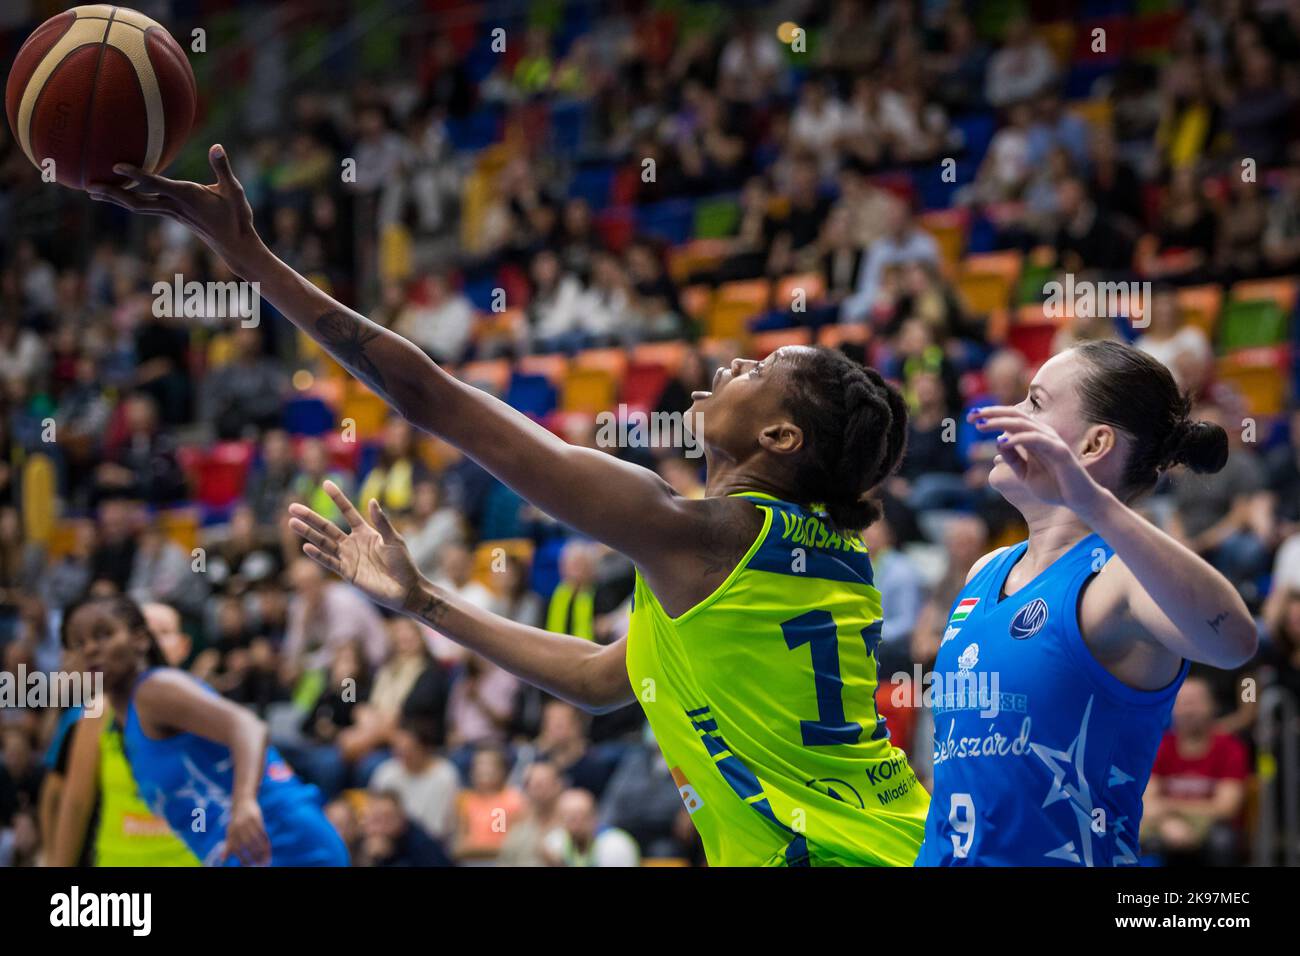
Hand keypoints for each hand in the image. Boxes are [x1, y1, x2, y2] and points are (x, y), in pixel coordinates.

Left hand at [86, 144, 266, 278]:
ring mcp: (171, 213)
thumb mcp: (234, 191)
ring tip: (92, 191)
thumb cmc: (237, 217)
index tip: (116, 166)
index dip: (136, 176)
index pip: (156, 185)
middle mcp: (174, 206)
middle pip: (136, 200)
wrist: (235, 245)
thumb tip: (217, 146)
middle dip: (112, 193)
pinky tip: (117, 195)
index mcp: (187, 196)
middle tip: (88, 185)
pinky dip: (127, 200)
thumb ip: (222, 168)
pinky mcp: (172, 215)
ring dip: (114, 198)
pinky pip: (144, 206)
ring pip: (137, 205)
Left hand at [224, 797, 269, 865]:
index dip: (243, 858)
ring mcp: (248, 823)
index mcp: (231, 833)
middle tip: (259, 865)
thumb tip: (222, 860)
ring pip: (257, 840)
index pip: (237, 849)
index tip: (249, 866)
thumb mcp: (230, 832)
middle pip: (248, 846)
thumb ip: (228, 846)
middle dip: (254, 856)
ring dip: (262, 851)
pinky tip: (268, 849)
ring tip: (265, 860)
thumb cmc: (236, 820)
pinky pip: (263, 833)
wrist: (243, 802)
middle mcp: (238, 828)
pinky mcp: (257, 819)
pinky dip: (266, 842)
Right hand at [288, 481, 422, 613]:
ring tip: (292, 522)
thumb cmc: (403, 563)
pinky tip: (306, 547)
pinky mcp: (347, 573)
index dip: (337, 498)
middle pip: (328, 527)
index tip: (326, 483)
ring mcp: (348, 557)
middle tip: (292, 507)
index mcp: (365, 531)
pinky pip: (330, 562)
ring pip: (324, 543)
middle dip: (311, 517)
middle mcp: (353, 543)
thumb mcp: (393, 539)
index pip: (347, 511)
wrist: (405, 588)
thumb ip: (381, 522)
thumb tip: (371, 500)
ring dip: (308, 533)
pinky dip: (318, 555)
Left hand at [969, 405, 1108, 514]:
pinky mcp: (1060, 450)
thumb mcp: (1025, 473)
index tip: (971, 418)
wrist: (1078, 500)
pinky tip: (1003, 442)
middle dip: (992, 414)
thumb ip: (1013, 458)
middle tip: (971, 416)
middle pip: (1015, 416)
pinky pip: (1036, 440)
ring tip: (982, 425)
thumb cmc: (1053, 486)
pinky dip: (1019, 439)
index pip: (1011, 420)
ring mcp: (1052, 440)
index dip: (991, 416)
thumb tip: (998, 441)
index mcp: (1034, 437)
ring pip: (1024, 424)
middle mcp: (1043, 434)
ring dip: (1000, 423)